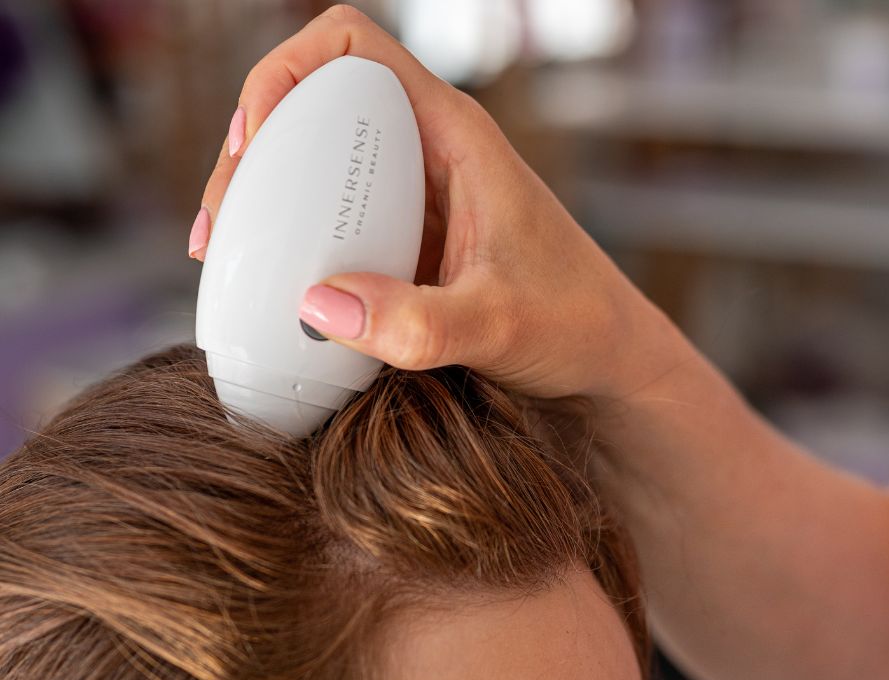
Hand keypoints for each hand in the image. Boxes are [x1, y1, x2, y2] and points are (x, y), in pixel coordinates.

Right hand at [192, 4, 680, 401]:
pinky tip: (279, 292)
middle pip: (314, 109)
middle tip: (222, 223)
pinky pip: (336, 225)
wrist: (606, 360)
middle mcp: (428, 157)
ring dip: (267, 204)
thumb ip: (417, 325)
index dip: (287, 73)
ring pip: (319, 170)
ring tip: (229, 258)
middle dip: (253, 152)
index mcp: (455, 138)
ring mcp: (416, 202)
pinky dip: (297, 248)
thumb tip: (316, 307)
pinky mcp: (409, 247)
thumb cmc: (575, 326)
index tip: (256, 141)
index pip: (354, 49)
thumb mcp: (498, 328)